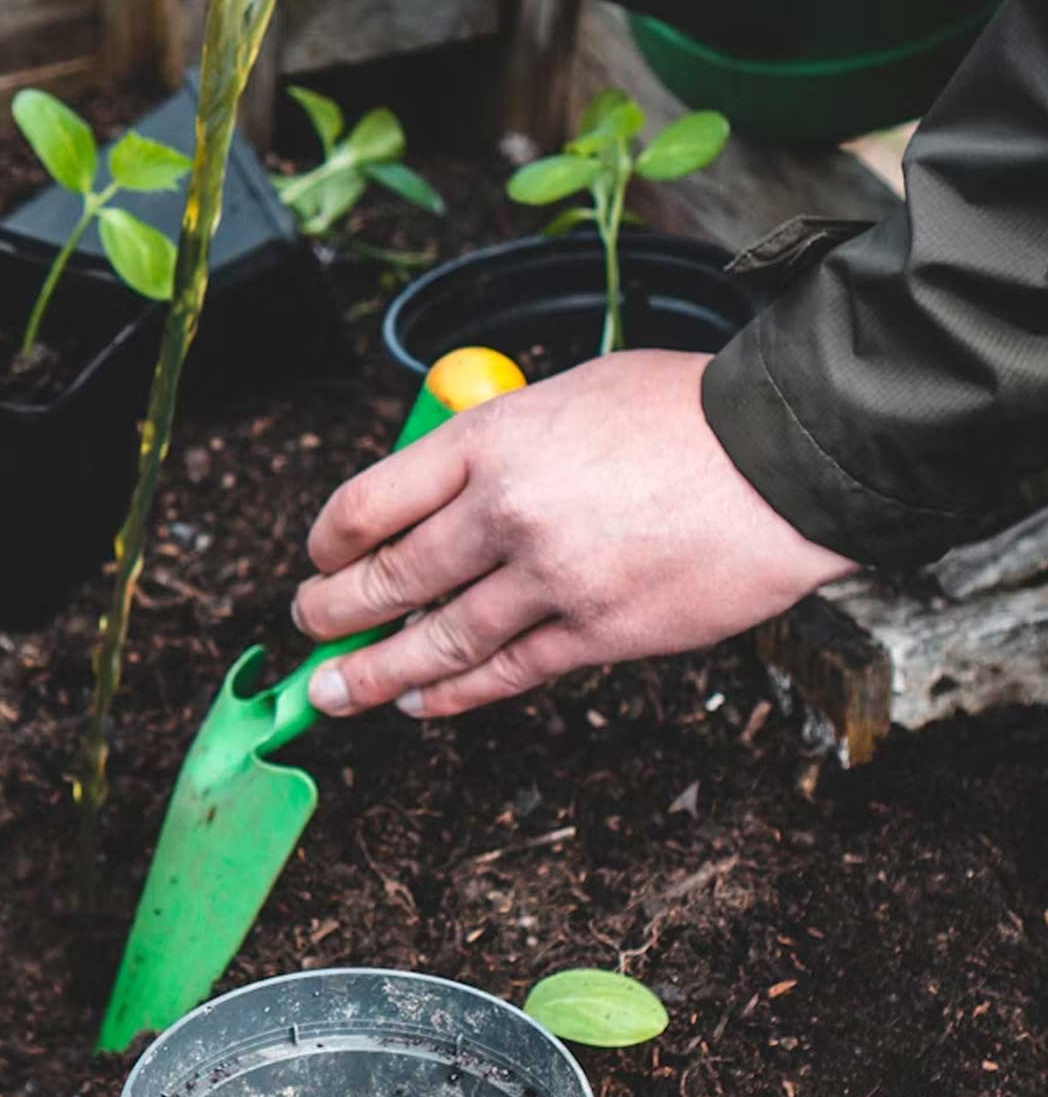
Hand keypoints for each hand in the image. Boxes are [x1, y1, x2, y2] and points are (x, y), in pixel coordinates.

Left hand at [291, 350, 858, 717]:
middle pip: (388, 578)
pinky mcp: (598, 632)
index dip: (328, 539)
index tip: (318, 555)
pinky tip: (419, 701)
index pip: (370, 501)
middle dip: (331, 611)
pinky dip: (453, 693)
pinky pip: (505, 674)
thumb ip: (498, 443)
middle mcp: (505, 512)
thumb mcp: (566, 394)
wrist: (790, 457)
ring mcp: (550, 580)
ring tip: (333, 691)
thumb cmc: (684, 414)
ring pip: (435, 641)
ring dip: (372, 673)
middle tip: (306, 626)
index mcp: (490, 440)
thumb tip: (443, 491)